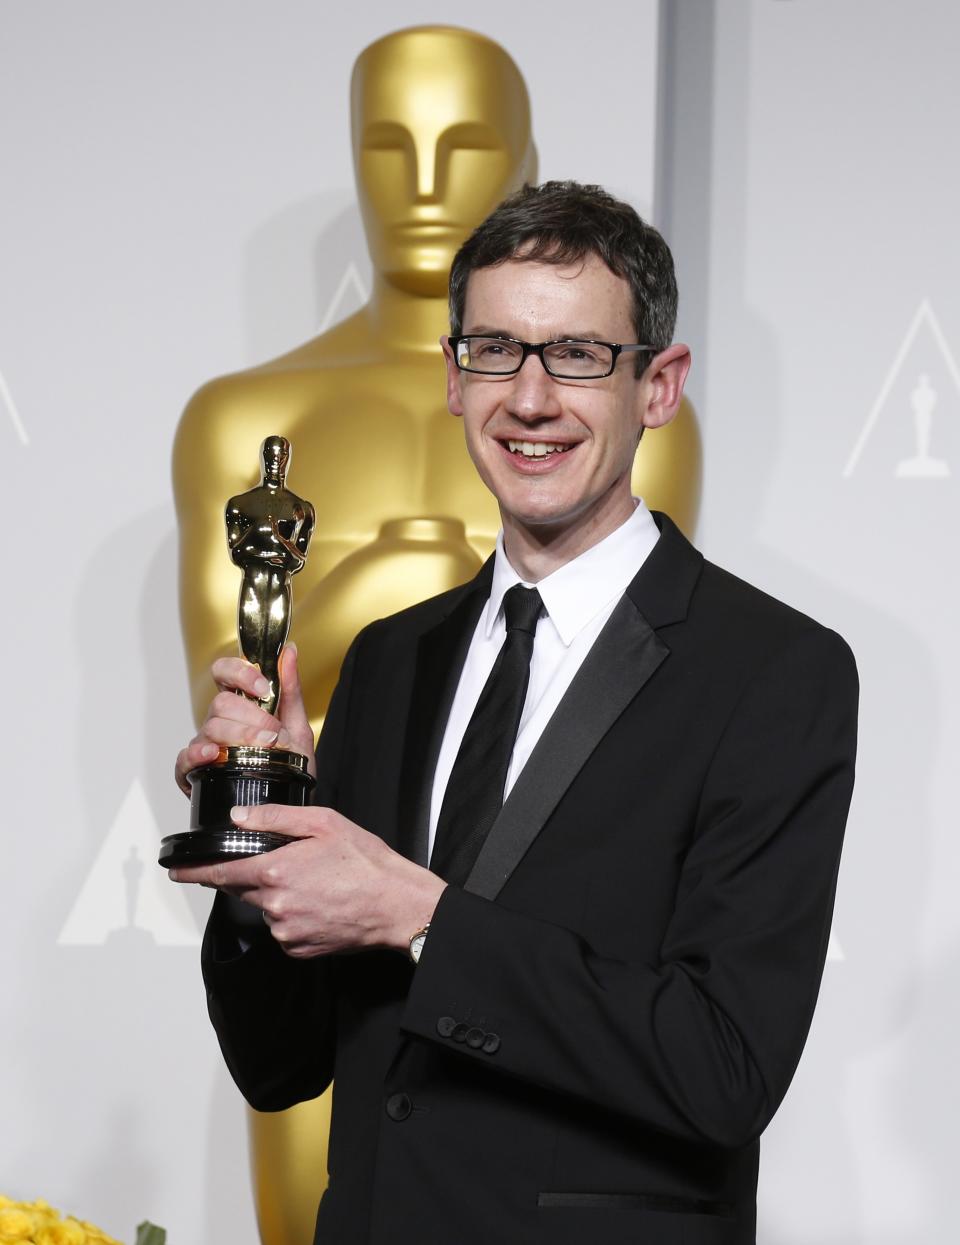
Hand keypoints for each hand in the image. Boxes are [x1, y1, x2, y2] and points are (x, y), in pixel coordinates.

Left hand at [169, 804, 446, 957]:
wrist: (397, 905)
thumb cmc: (366, 862)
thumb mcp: (323, 823)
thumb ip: (275, 817)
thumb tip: (239, 817)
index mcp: (275, 872)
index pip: (221, 872)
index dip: (195, 871)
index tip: (175, 870)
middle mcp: (274, 906)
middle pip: (245, 888)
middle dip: (256, 874)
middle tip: (291, 863)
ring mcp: (286, 932)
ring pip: (266, 908)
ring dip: (279, 894)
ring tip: (319, 882)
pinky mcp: (299, 949)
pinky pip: (283, 928)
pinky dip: (294, 914)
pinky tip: (321, 902)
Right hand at [175, 644, 314, 795]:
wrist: (289, 804)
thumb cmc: (290, 764)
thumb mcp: (297, 725)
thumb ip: (291, 689)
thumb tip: (289, 650)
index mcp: (241, 705)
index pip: (224, 673)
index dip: (239, 673)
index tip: (262, 687)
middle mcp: (220, 722)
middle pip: (220, 704)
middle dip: (250, 717)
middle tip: (273, 733)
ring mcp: (206, 745)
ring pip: (210, 728)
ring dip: (238, 736)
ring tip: (262, 748)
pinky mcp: (195, 771)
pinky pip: (185, 757)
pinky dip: (197, 754)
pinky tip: (213, 755)